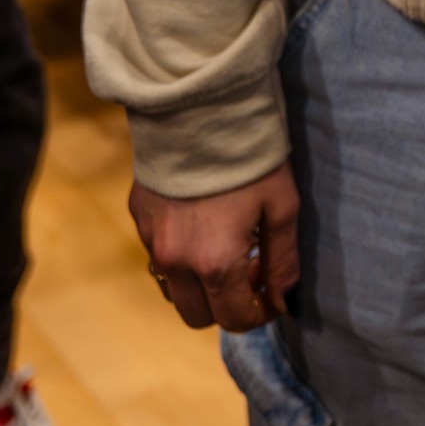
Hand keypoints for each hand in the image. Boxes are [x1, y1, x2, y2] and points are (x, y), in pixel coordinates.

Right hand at [130, 165, 300, 332]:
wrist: (202, 106)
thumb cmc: (251, 157)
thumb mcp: (282, 206)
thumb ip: (283, 262)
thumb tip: (285, 302)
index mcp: (215, 263)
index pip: (235, 320)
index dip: (259, 312)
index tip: (271, 292)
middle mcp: (176, 261)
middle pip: (198, 317)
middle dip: (226, 306)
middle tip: (249, 268)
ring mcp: (151, 241)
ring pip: (173, 290)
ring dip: (199, 285)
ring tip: (225, 247)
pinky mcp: (139, 217)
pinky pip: (159, 257)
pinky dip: (181, 256)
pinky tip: (202, 222)